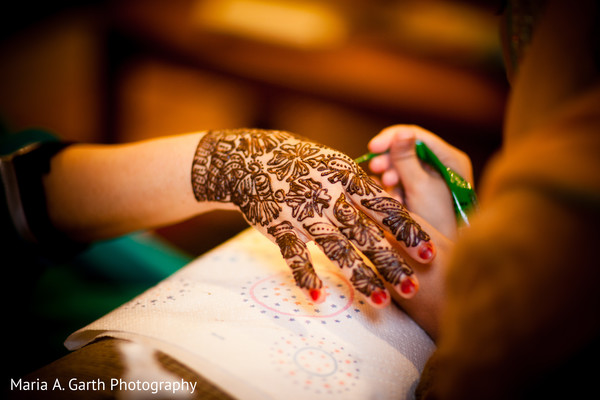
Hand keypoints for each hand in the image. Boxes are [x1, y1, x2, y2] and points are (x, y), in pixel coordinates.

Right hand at [191, 129, 434, 307]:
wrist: (253, 156)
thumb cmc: (305, 164)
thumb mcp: (336, 165)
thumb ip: (362, 190)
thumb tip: (394, 212)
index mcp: (347, 178)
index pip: (385, 207)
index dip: (408, 232)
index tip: (430, 255)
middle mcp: (328, 196)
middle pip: (365, 233)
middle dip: (391, 262)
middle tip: (413, 287)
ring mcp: (303, 212)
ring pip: (336, 247)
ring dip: (360, 275)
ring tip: (383, 302)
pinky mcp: (278, 226)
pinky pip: (293, 255)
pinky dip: (305, 277)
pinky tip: (317, 299)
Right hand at [368, 125, 473, 238]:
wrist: (441, 254)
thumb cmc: (436, 219)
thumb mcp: (418, 186)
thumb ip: (406, 159)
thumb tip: (401, 132)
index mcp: (450, 159)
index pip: (418, 136)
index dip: (393, 138)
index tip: (372, 147)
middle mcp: (442, 165)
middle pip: (408, 149)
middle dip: (390, 159)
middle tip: (376, 169)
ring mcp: (430, 178)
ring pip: (401, 165)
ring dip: (390, 175)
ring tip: (387, 186)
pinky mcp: (419, 191)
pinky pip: (400, 181)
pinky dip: (393, 188)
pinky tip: (392, 198)